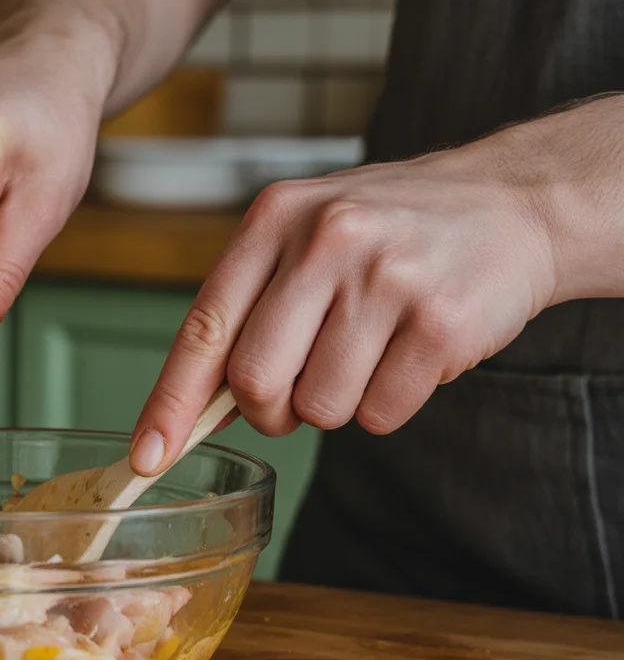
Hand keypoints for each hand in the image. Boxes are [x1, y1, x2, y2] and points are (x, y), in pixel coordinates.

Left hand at [129, 131, 560, 474]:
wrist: (513, 203)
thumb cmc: (390, 232)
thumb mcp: (306, 236)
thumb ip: (250, 307)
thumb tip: (193, 407)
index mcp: (275, 218)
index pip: (204, 328)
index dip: (170, 402)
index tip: (146, 456)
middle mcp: (326, 240)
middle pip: (254, 381)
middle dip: (269, 411)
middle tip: (298, 392)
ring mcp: (386, 279)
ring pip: (320, 407)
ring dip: (336, 404)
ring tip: (369, 350)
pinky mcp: (440, 322)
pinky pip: (380, 415)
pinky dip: (387, 404)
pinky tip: (409, 354)